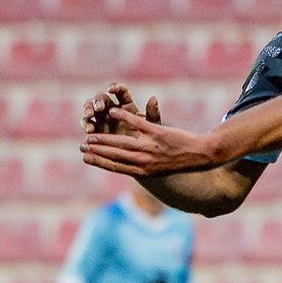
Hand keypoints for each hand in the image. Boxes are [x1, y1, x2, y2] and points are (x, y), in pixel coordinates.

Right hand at [82, 84, 160, 134]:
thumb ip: (152, 114)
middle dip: (98, 100)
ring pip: (90, 107)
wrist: (137, 156)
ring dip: (88, 109)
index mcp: (127, 104)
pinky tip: (89, 130)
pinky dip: (86, 124)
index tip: (112, 90)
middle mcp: (112, 108)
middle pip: (102, 97)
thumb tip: (153, 98)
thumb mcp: (151, 128)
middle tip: (99, 108)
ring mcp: (101, 118)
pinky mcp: (93, 129)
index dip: (115, 88)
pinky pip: (86, 123)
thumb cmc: (147, 140)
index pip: (120, 91)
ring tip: (90, 115)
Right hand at [82, 104, 214, 176]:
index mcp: (143, 170)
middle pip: (114, 155)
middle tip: (81, 146)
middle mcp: (145, 161)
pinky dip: (124, 116)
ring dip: (104, 137)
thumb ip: (138, 164)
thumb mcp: (157, 167)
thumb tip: (122, 164)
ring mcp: (150, 147)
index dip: (99, 162)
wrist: (200, 155)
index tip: (85, 158)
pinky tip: (112, 112)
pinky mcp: (157, 133)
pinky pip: (137, 123)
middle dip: (96, 151)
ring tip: (91, 134)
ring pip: (122, 142)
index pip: (116, 166)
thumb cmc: (178, 160)